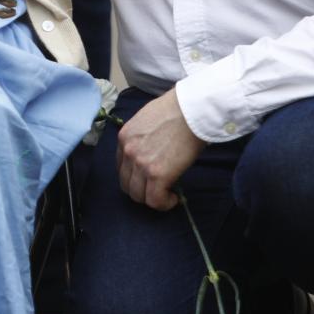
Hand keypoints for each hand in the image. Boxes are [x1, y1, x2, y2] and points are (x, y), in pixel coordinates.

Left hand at [115, 90, 205, 210]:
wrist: (192, 110)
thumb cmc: (176, 111)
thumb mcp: (147, 120)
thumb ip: (142, 138)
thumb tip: (151, 153)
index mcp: (124, 137)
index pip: (121, 167)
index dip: (135, 176)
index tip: (148, 178)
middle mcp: (127, 152)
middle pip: (126, 184)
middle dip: (141, 190)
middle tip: (158, 188)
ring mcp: (140, 164)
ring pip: (138, 195)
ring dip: (152, 198)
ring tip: (167, 194)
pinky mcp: (157, 174)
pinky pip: (155, 200)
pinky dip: (164, 204)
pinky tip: (173, 198)